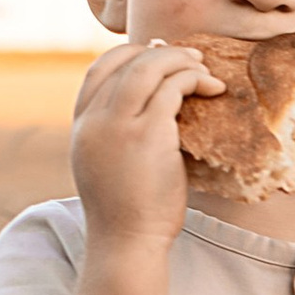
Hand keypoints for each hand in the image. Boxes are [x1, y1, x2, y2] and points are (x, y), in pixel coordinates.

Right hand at [70, 38, 220, 250]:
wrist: (126, 242)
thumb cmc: (125, 210)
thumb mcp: (105, 164)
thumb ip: (114, 133)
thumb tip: (147, 109)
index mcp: (81, 125)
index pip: (98, 68)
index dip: (129, 54)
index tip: (157, 54)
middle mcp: (95, 119)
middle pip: (127, 62)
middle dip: (163, 52)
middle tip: (192, 58)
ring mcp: (119, 124)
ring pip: (150, 68)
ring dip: (181, 61)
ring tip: (205, 69)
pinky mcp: (149, 133)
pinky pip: (173, 88)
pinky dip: (195, 79)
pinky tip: (213, 88)